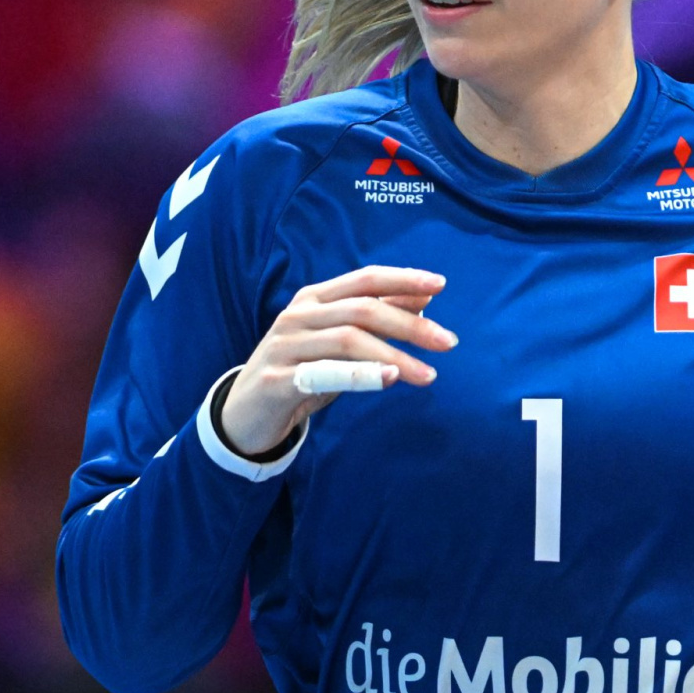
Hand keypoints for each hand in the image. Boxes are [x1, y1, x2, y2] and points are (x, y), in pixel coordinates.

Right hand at [221, 266, 455, 455]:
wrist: (246, 414)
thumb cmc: (302, 371)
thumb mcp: (340, 342)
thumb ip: (375, 319)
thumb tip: (424, 298)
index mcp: (314, 298)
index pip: (364, 279)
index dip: (402, 278)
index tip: (441, 284)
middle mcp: (298, 315)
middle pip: (363, 310)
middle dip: (410, 325)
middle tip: (448, 342)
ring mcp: (285, 346)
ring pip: (348, 340)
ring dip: (393, 356)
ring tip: (428, 375)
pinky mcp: (278, 380)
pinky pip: (324, 375)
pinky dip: (360, 375)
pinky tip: (389, 379)